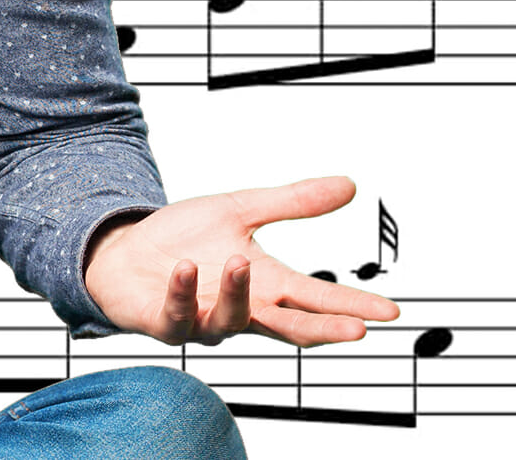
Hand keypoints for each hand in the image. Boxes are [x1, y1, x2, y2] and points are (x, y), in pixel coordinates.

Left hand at [84, 175, 399, 347]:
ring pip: (230, 319)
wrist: (125, 252)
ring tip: (240, 262)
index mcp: (266, 284)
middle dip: (324, 329)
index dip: (352, 305)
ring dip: (236, 293)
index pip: (318, 298)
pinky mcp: (165, 321)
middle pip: (290, 327)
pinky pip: (176, 315)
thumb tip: (350, 185)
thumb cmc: (185, 239)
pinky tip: (184, 268)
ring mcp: (203, 319)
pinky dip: (181, 291)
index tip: (389, 312)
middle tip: (356, 330)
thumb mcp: (241, 210)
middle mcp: (241, 308)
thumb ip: (293, 202)